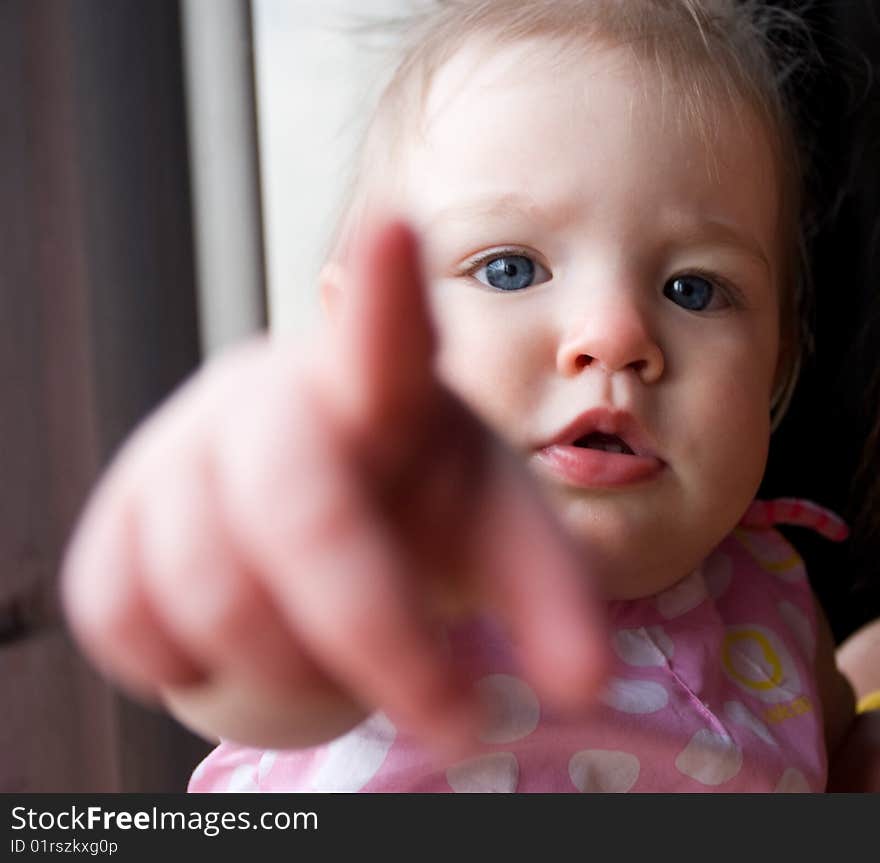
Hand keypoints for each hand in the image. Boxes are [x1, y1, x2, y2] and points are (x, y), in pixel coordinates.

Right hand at [61, 221, 606, 750]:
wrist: (311, 517)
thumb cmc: (419, 508)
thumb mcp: (497, 537)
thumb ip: (551, 596)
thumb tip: (585, 686)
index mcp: (384, 391)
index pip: (385, 336)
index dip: (384, 293)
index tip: (393, 227)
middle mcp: (271, 402)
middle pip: (299, 507)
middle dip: (372, 630)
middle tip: (452, 716)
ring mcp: (178, 455)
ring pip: (203, 583)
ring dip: (289, 665)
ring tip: (334, 664)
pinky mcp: (113, 523)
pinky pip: (120, 615)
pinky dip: (187, 663)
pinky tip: (236, 642)